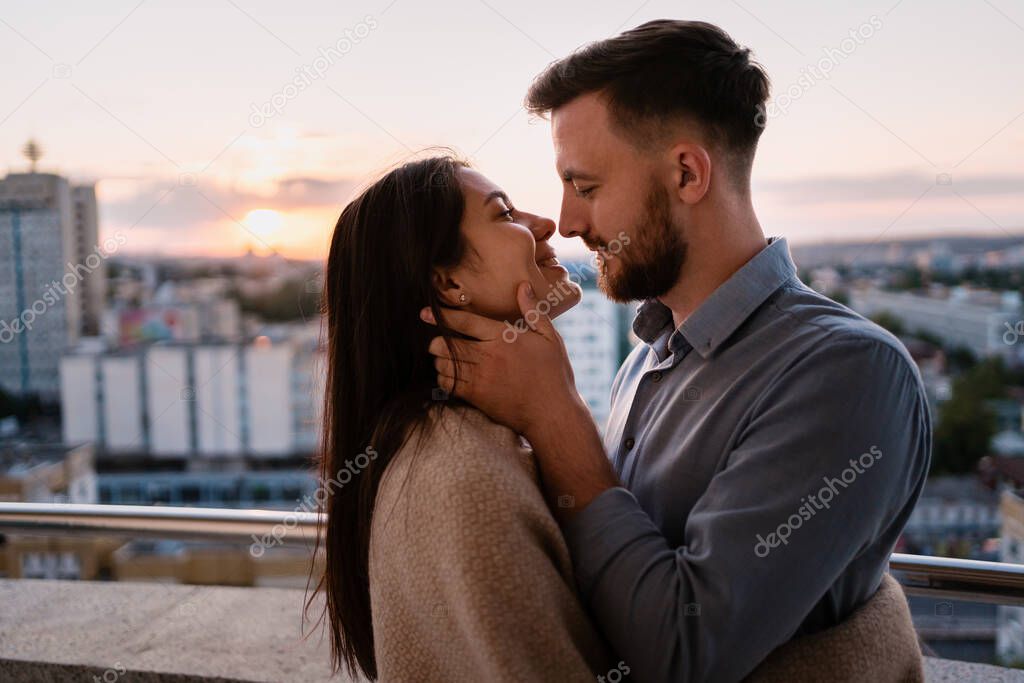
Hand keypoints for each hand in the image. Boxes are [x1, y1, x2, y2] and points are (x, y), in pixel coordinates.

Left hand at [423, 281, 582, 437]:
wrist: (552, 413)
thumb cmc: (554, 374)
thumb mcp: (550, 338)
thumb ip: (533, 312)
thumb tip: (523, 286)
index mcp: (503, 337)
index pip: (465, 322)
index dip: (442, 316)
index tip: (425, 313)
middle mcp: (487, 355)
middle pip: (447, 343)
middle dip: (436, 341)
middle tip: (436, 341)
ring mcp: (480, 377)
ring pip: (444, 364)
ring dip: (439, 360)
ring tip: (441, 358)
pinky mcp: (476, 396)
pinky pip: (448, 384)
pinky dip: (443, 379)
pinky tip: (449, 376)